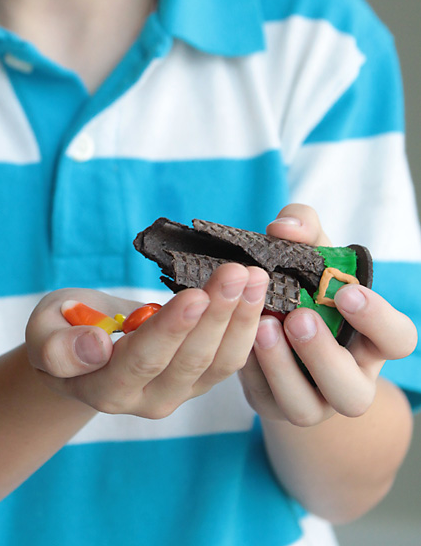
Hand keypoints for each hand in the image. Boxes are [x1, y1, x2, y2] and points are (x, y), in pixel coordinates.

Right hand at [26, 264, 268, 418]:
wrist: (82, 350)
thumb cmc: (59, 331)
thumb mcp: (42, 333)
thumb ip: (58, 347)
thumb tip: (96, 347)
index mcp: (103, 388)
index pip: (142, 359)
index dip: (170, 329)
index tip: (195, 295)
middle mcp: (145, 400)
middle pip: (190, 359)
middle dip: (217, 313)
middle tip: (239, 272)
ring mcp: (177, 393)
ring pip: (218, 361)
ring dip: (241, 317)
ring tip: (256, 277)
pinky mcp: (198, 380)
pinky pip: (230, 358)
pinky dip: (247, 324)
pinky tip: (259, 293)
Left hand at [239, 204, 417, 425]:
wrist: (273, 317)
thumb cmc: (304, 282)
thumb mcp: (310, 249)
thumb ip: (304, 226)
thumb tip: (283, 229)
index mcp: (371, 339)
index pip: (397, 339)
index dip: (378, 320)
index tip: (347, 293)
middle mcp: (349, 377)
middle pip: (351, 391)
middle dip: (324, 356)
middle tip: (299, 318)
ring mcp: (311, 400)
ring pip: (305, 408)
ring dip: (282, 369)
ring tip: (264, 328)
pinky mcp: (271, 404)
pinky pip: (262, 398)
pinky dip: (249, 368)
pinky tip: (238, 337)